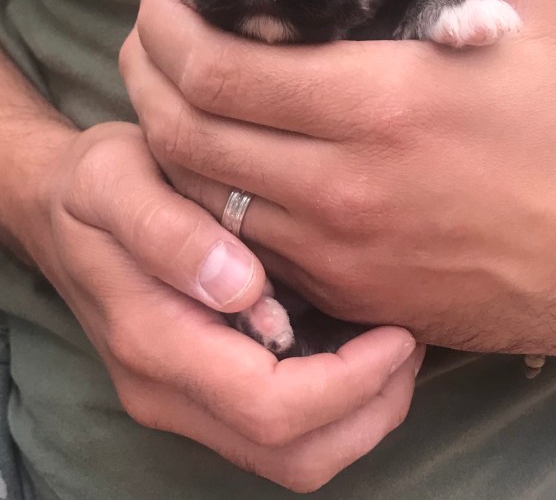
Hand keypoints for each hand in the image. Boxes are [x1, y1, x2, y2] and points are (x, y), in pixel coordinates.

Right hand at [20, 121, 420, 491]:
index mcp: (153, 341)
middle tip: (411, 340)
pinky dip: (337, 406)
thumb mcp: (115, 181)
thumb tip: (240, 288)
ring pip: (293, 458)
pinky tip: (360, 348)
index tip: (397, 331)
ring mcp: (184, 398)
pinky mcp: (200, 389)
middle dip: (371, 409)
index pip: (267, 405)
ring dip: (361, 416)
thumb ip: (166, 232)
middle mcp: (167, 390)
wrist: (61, 209)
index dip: (347, 382)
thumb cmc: (97, 185)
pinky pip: (282, 431)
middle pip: (293, 454)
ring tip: (397, 348)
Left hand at [121, 0, 555, 356]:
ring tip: (165, 87)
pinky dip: (207, 196)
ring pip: (198, 197)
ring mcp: (335, 248)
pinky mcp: (341, 287)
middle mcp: (341, 185)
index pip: (223, 69)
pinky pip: (241, 243)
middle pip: (187, 135)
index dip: (169, 25)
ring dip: (162, 136)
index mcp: (381, 103)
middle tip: (147, 32)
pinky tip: (215, 156)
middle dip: (144, 73)